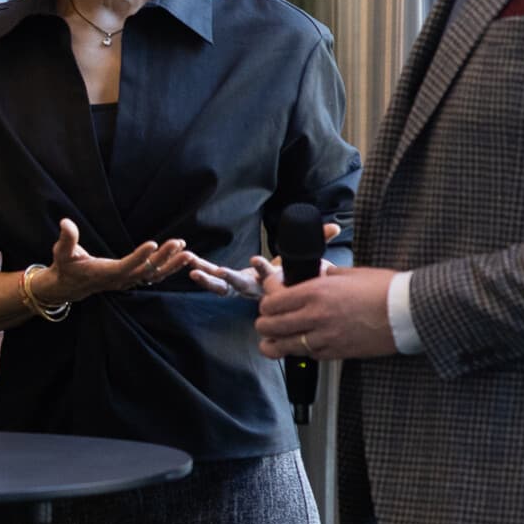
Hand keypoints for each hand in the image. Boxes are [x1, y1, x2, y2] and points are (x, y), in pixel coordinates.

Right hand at [30, 218, 195, 303]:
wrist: (69, 286)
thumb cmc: (66, 266)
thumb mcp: (62, 253)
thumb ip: (66, 239)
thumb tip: (65, 222)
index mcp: (105, 273)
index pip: (126, 266)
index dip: (139, 256)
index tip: (153, 244)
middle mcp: (120, 279)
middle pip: (146, 271)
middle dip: (164, 258)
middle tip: (179, 244)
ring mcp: (128, 281)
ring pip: (154, 275)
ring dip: (172, 264)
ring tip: (188, 251)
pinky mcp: (132, 278)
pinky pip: (154, 275)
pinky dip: (169, 266)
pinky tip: (182, 255)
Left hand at [188, 223, 339, 298]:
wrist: (280, 298)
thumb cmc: (291, 277)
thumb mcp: (303, 262)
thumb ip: (317, 242)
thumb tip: (334, 226)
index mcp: (271, 280)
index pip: (267, 274)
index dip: (262, 267)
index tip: (255, 259)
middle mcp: (254, 287)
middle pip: (240, 284)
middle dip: (229, 278)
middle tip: (220, 272)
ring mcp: (239, 287)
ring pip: (220, 286)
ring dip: (207, 278)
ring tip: (193, 270)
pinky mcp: (228, 283)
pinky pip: (211, 279)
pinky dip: (201, 270)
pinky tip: (188, 264)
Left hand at [253, 265, 398, 359]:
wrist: (408, 312)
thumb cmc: (383, 289)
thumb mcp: (348, 273)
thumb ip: (324, 277)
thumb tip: (314, 276)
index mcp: (315, 292)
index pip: (272, 302)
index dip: (266, 302)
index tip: (268, 301)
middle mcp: (315, 316)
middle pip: (271, 326)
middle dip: (264, 324)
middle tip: (265, 323)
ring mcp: (325, 337)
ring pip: (285, 346)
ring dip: (275, 344)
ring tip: (269, 344)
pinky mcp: (337, 353)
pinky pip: (309, 355)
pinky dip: (301, 352)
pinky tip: (300, 347)